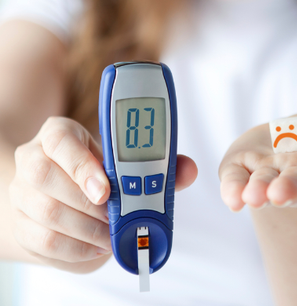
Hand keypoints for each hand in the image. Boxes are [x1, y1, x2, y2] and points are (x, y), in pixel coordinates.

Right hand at [9, 117, 196, 271]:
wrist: (57, 192)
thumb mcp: (118, 160)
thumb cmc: (94, 171)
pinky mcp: (21, 225)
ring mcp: (22, 193)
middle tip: (118, 218)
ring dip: (88, 230)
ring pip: (47, 214)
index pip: (60, 140)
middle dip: (89, 205)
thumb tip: (188, 170)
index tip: (106, 190)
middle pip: (47, 179)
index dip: (83, 165)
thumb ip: (154, 165)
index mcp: (58, 134)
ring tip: (113, 234)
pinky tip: (98, 245)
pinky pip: (45, 242)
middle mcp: (33, 159)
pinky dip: (78, 249)